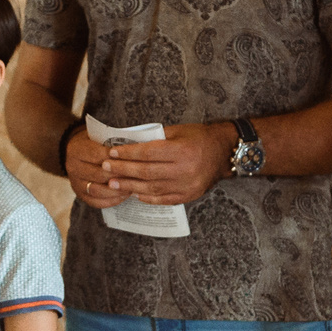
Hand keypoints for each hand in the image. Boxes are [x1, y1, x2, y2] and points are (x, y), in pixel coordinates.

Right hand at [63, 128, 129, 210]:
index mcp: (77, 149)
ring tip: (133, 186)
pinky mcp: (79, 195)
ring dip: (117, 190)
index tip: (134, 159)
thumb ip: (112, 141)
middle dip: (120, 175)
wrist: (77, 151)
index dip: (117, 159)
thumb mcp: (99, 135)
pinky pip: (97, 202)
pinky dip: (112, 200)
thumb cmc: (95, 142)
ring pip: (98, 190)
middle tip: (138, 175)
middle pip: (99, 174)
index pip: (99, 156)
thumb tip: (136, 147)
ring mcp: (75, 183)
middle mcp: (73, 167)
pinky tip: (125, 195)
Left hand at [88, 123, 229, 206]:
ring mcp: (187, 185)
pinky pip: (164, 199)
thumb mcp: (179, 131)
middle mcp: (184, 170)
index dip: (127, 153)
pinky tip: (134, 193)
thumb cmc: (200, 137)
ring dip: (130, 186)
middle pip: (146, 172)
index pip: (147, 153)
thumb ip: (156, 138)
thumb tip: (129, 143)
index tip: (111, 153)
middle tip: (105, 168)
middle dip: (123, 170)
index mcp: (181, 150)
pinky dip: (147, 197)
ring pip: (152, 188)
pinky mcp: (189, 195)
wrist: (226, 152)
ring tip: (113, 183)